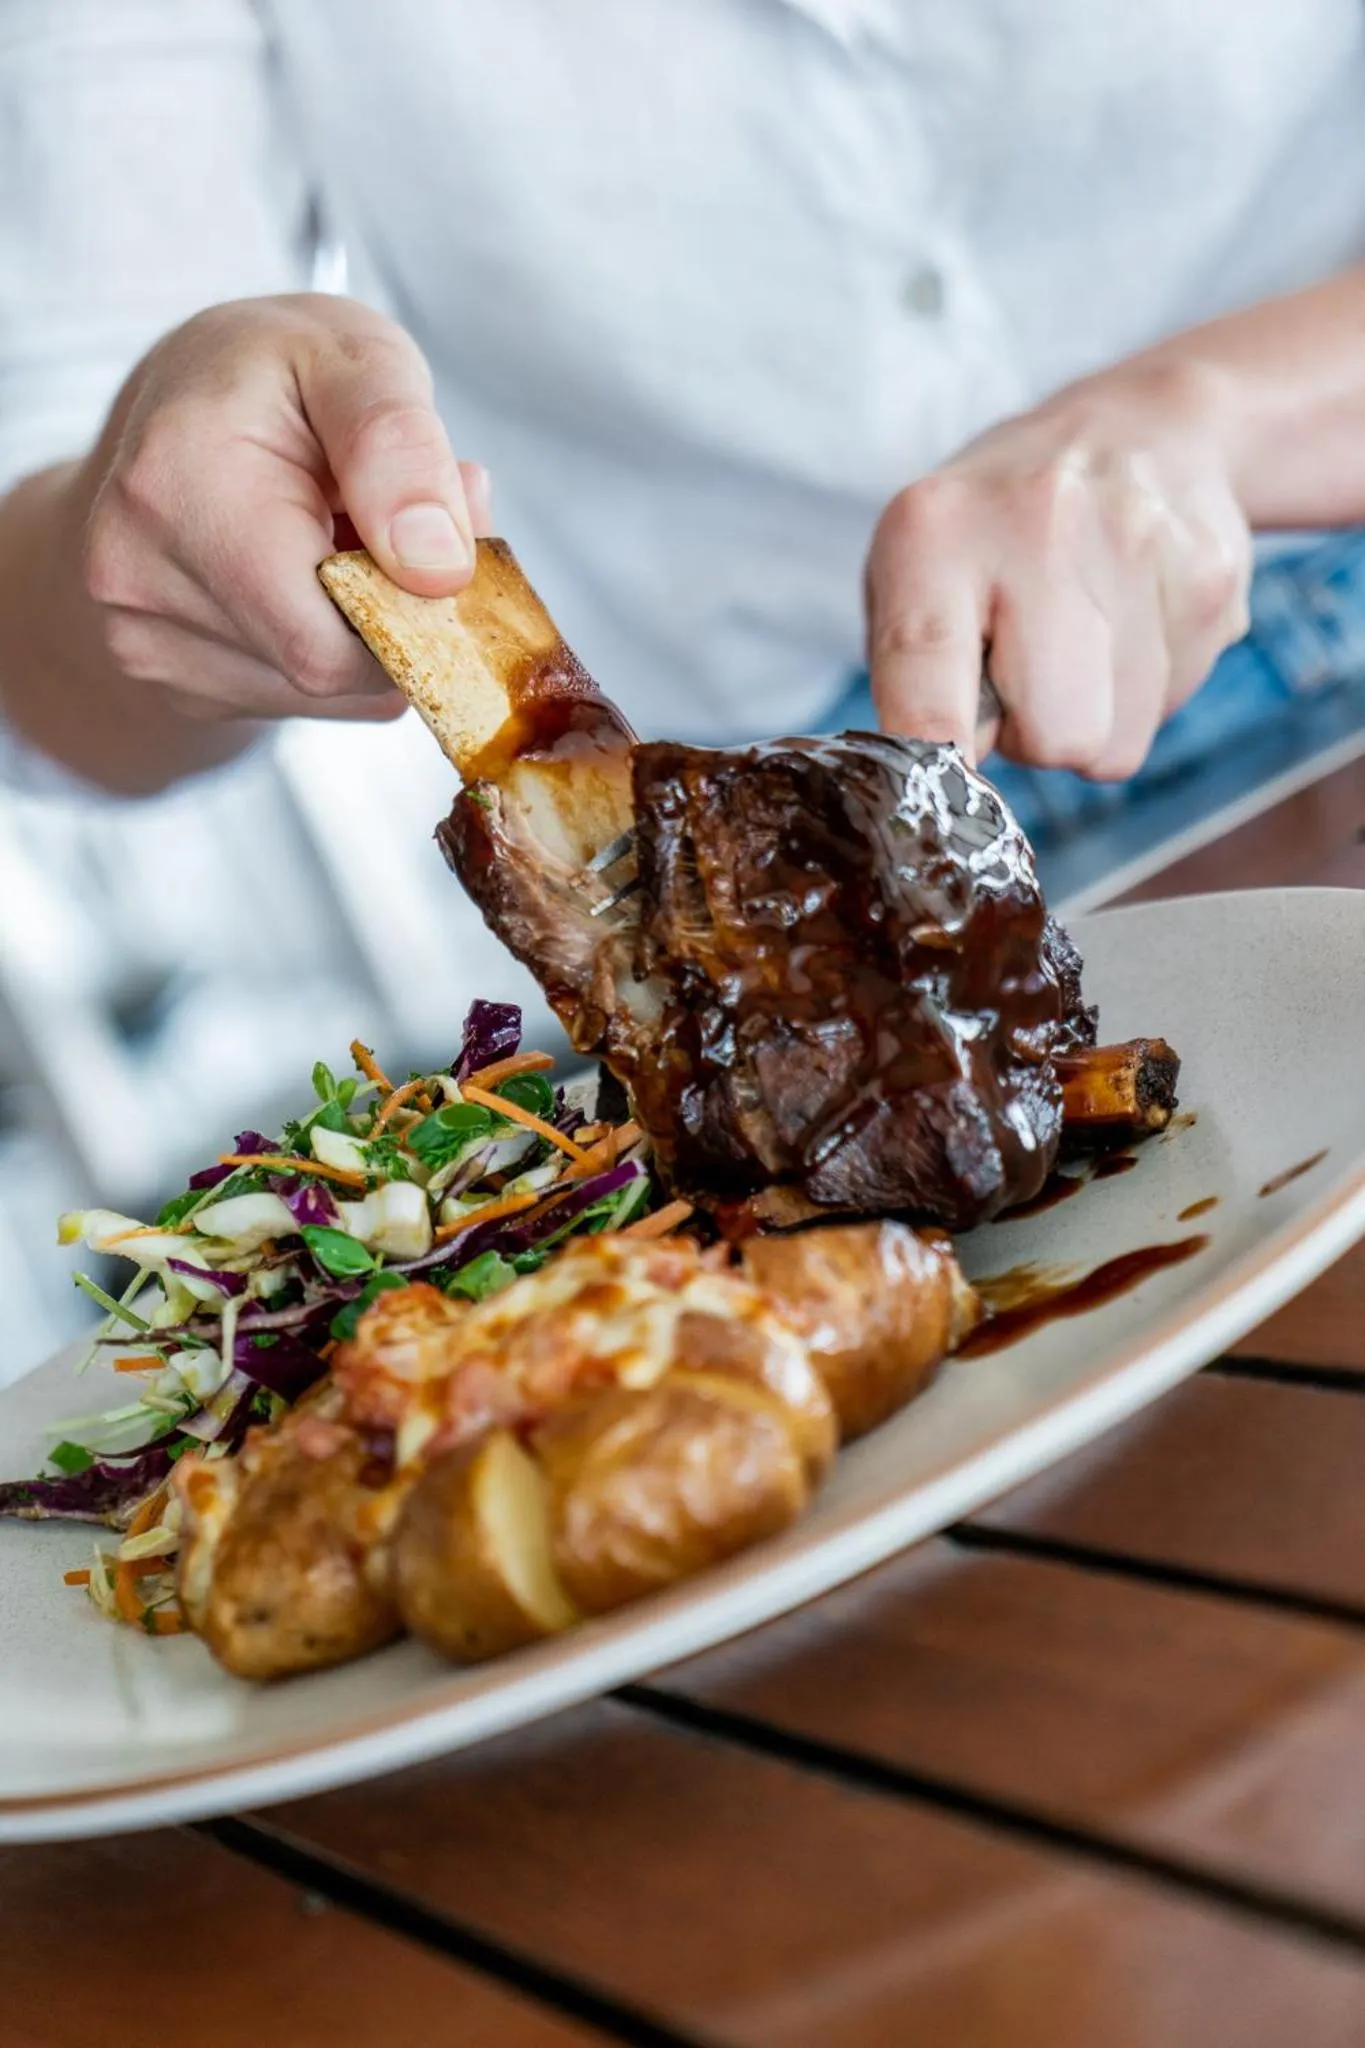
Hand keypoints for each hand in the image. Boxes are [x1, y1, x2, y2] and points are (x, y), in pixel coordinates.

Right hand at [78, 294, 489, 723]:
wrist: (178, 404)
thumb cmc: (276, 372)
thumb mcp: (359, 358)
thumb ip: (401, 448)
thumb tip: (439, 571)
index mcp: (178, 484)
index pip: (322, 642)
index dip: (410, 614)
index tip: (444, 543)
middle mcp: (132, 573)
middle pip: (322, 672)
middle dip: (392, 615)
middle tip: (400, 532)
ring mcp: (137, 636)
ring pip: (317, 696)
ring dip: (361, 634)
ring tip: (338, 541)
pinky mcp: (161, 674)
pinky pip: (291, 700)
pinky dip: (327, 650)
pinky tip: (304, 580)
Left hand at [865, 362, 1252, 777]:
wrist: (1138, 430)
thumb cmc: (997, 532)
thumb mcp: (915, 576)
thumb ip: (911, 680)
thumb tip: (945, 784)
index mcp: (935, 534)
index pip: (928, 688)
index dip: (939, 764)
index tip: (943, 795)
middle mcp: (1039, 528)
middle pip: (1056, 738)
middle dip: (1038, 736)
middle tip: (1025, 676)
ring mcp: (1138, 546)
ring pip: (1119, 742)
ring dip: (1095, 717)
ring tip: (1080, 641)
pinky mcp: (1212, 576)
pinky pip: (1172, 706)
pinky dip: (1147, 686)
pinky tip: (1132, 621)